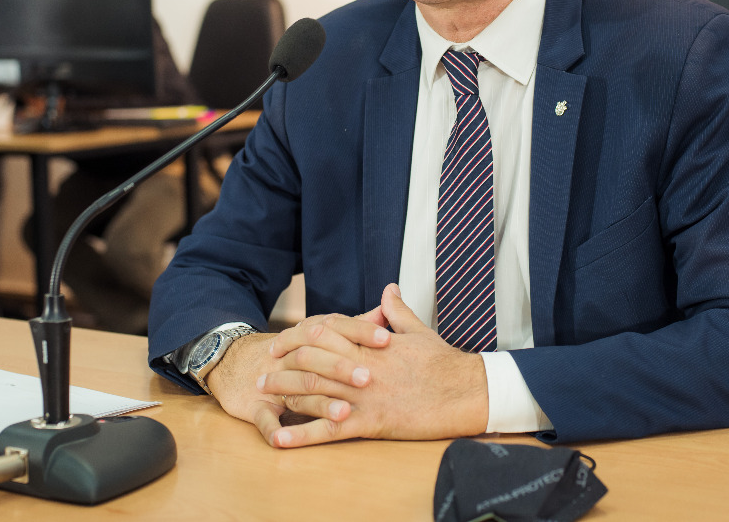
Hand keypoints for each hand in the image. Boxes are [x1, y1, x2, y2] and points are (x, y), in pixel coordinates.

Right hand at [205, 310, 389, 435]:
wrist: (235, 364)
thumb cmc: (290, 353)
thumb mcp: (319, 335)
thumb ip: (354, 326)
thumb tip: (385, 309)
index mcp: (308, 337)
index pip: (335, 327)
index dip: (360, 332)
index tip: (386, 338)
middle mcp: (291, 357)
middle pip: (317, 358)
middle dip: (343, 367)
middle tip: (369, 377)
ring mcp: (273, 382)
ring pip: (298, 389)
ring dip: (321, 403)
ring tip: (345, 413)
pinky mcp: (255, 406)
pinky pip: (263, 419)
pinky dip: (272, 430)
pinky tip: (282, 440)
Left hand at [258, 283, 488, 447]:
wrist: (466, 391)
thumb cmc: (444, 362)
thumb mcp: (418, 330)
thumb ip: (397, 311)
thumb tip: (388, 289)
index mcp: (371, 344)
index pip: (326, 332)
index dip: (300, 335)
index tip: (284, 340)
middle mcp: (362, 366)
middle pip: (311, 358)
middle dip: (284, 362)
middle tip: (264, 368)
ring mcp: (364, 394)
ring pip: (314, 389)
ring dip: (284, 391)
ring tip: (262, 394)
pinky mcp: (371, 422)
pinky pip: (328, 429)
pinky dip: (301, 434)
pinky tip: (280, 438)